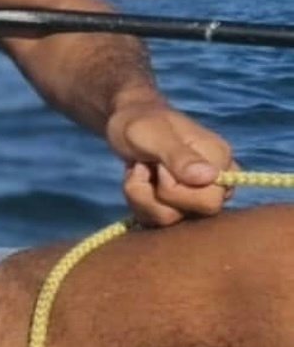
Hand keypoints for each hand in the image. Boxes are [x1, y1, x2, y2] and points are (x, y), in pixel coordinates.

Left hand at [107, 98, 235, 227]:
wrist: (126, 124)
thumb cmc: (142, 123)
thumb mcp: (153, 134)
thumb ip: (178, 155)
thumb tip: (208, 177)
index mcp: (220, 159)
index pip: (211, 200)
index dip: (176, 189)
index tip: (160, 165)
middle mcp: (216, 182)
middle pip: (195, 215)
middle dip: (157, 195)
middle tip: (147, 167)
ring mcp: (198, 196)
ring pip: (171, 221)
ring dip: (142, 197)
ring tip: (139, 171)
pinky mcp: (178, 207)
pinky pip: (157, 222)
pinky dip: (139, 203)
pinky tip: (138, 181)